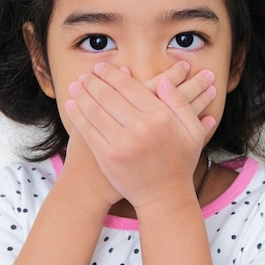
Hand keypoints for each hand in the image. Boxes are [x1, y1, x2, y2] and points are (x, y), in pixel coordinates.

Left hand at [65, 62, 216, 208]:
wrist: (164, 196)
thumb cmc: (180, 161)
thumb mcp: (192, 131)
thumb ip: (180, 103)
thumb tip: (165, 81)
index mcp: (161, 117)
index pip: (130, 87)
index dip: (113, 75)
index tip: (102, 67)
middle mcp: (140, 128)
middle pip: (109, 96)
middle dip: (94, 82)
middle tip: (86, 74)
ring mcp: (121, 144)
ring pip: (95, 110)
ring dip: (82, 95)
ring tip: (76, 85)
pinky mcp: (107, 157)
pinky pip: (88, 130)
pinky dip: (78, 115)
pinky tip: (72, 105)